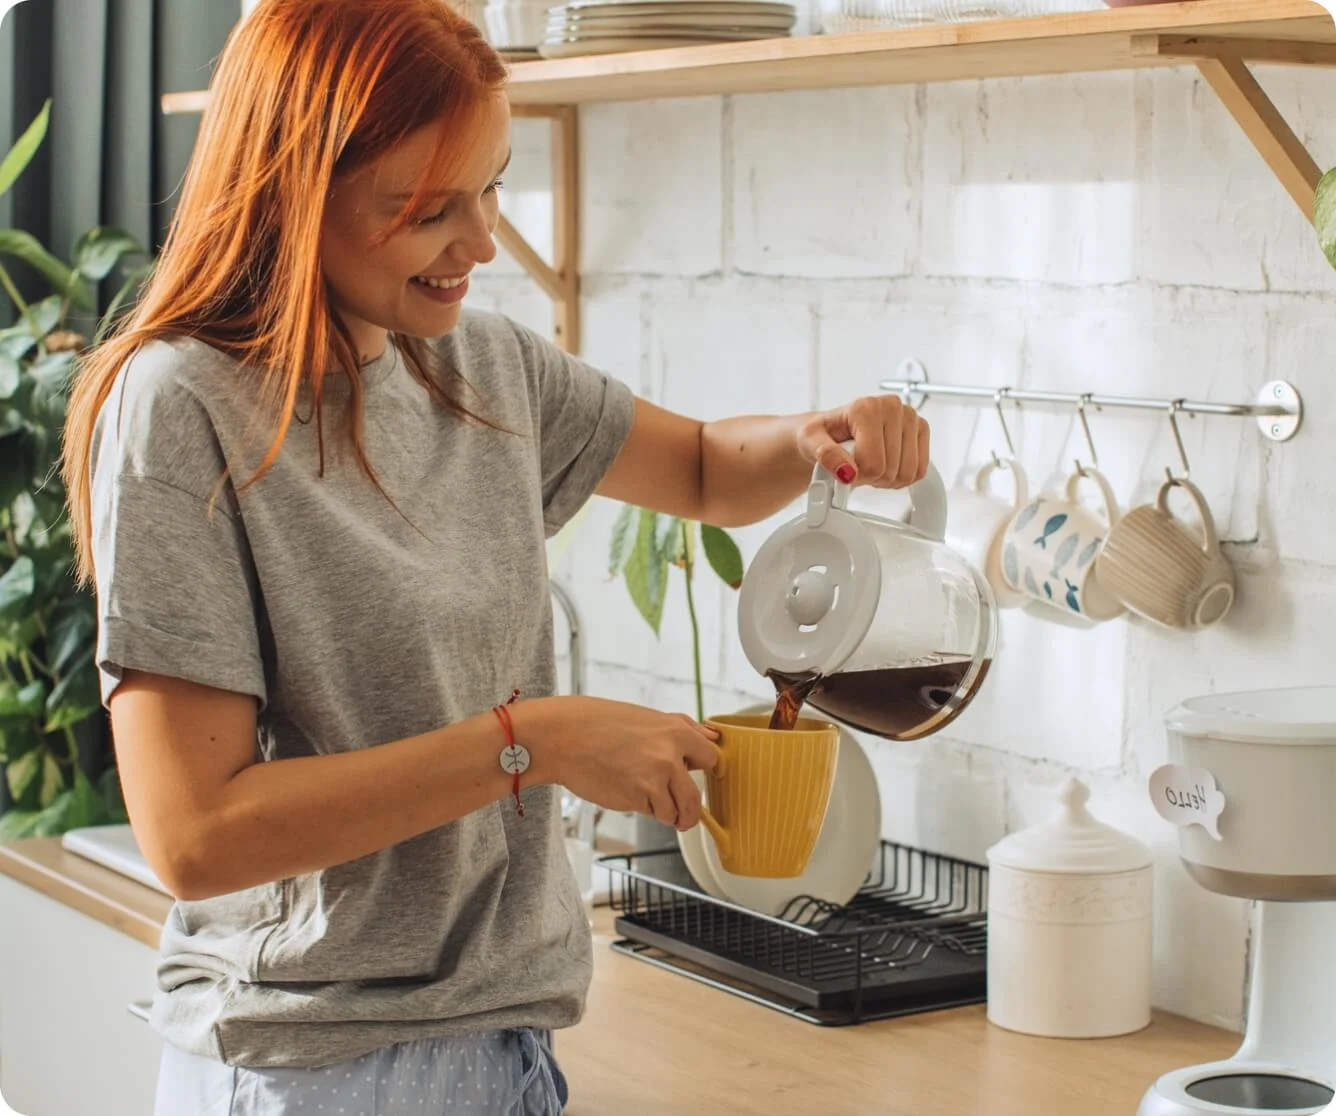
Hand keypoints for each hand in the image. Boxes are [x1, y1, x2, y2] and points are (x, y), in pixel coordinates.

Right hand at [515, 696, 719, 830]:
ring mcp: (655, 779)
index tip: (695, 777)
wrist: (564, 737)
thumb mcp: (648, 716)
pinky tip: (626, 792)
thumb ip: (684, 728)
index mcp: (678, 731)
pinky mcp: (637, 798)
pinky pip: (651, 814)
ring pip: (674, 811)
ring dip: (663, 812)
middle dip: (688, 809)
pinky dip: (643, 810)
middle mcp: (671, 755)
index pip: (712, 759)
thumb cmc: (601, 724)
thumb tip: (713, 738)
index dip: (703, 771)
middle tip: (680, 812)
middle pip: (696, 797)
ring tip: (642, 796)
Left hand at [797, 394, 929, 488]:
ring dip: (886, 479)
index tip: (844, 468)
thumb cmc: (821, 434)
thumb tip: (846, 470)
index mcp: (866, 408)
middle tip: (856, 466)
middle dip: (871, 478)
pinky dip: (902, 476)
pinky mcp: (921, 428)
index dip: (857, 476)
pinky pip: (919, 470)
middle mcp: (892, 407)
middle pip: (891, 471)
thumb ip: (825, 454)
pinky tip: (886, 464)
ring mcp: (910, 416)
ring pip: (907, 473)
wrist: (830, 430)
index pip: (873, 464)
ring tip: (870, 464)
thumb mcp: (809, 441)